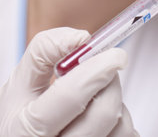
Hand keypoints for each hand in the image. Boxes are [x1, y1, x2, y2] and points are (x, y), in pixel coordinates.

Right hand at [0, 28, 138, 135]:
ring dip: (114, 98)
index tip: (115, 54)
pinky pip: (127, 136)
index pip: (71, 97)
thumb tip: (80, 38)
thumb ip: (45, 50)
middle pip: (103, 112)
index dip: (97, 70)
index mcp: (27, 128)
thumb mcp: (21, 79)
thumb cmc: (23, 110)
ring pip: (120, 125)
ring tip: (94, 94)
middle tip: (104, 68)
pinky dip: (121, 118)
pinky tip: (99, 113)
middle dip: (109, 80)